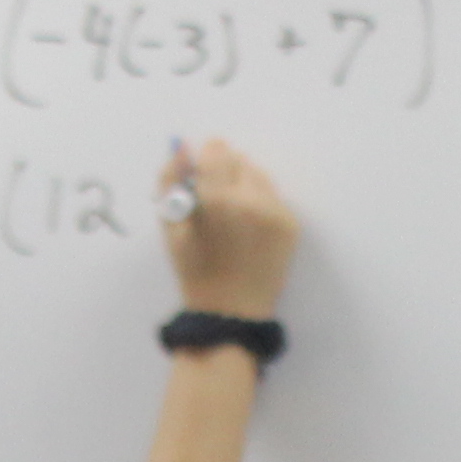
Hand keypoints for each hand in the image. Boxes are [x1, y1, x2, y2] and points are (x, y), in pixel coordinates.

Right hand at [159, 140, 297, 319]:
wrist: (230, 313)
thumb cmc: (194, 271)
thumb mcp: (170, 228)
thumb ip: (170, 181)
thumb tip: (182, 147)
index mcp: (217, 200)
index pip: (216, 151)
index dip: (206, 160)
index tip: (202, 175)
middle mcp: (251, 200)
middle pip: (239, 160)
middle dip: (225, 173)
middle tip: (216, 201)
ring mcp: (276, 212)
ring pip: (259, 176)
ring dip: (245, 187)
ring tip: (234, 219)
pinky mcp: (290, 224)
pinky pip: (273, 198)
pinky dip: (261, 206)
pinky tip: (250, 232)